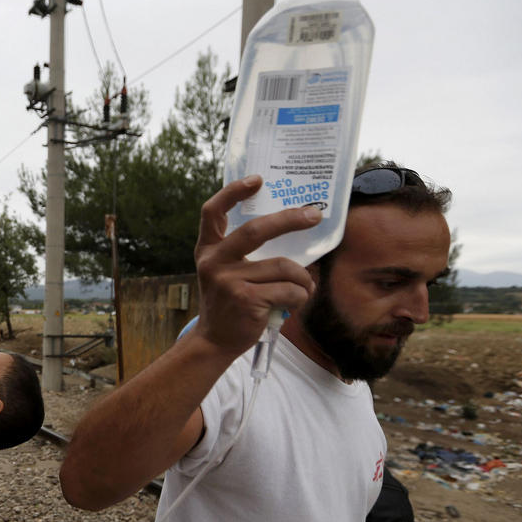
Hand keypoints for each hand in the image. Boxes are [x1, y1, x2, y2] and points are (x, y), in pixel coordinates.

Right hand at [193, 175, 319, 357]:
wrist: (215, 340)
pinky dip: (301, 296)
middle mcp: (214, 262)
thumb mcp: (225, 272)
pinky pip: (289, 290)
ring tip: (305, 286)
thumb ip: (243, 252)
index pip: (212, 212)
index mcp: (208, 250)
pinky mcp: (246, 300)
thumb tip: (290, 228)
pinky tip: (296, 302)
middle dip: (290, 220)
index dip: (233, 192)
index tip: (257, 180)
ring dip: (303, 278)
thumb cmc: (230, 302)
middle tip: (313, 216)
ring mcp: (228, 281)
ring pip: (284, 267)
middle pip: (256, 230)